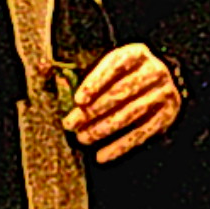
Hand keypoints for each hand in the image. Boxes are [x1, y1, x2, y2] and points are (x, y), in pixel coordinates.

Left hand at [61, 42, 182, 163]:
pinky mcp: (167, 116)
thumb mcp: (101, 65)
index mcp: (135, 53)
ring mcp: (163, 93)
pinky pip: (142, 134)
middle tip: (72, 124)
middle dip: (94, 111)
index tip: (79, 99)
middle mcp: (154, 70)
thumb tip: (42, 68)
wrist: (160, 86)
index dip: (96, 82)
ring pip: (131, 114)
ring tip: (83, 138)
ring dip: (104, 129)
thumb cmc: (121, 77)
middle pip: (122, 92)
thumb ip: (71, 67)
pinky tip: (103, 155)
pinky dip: (121, 146)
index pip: (115, 65)